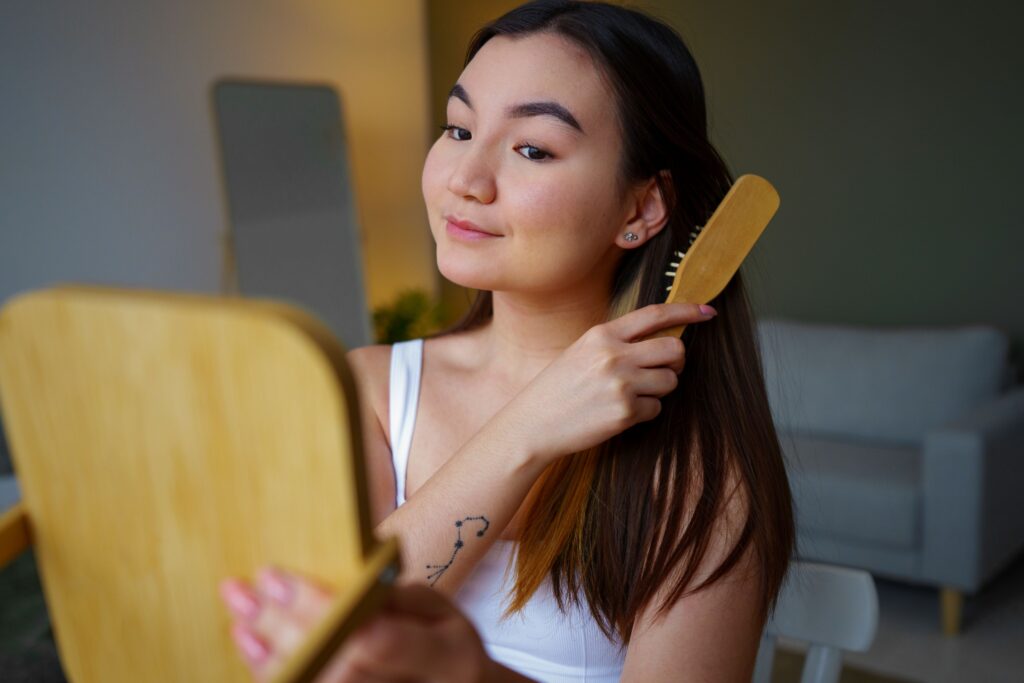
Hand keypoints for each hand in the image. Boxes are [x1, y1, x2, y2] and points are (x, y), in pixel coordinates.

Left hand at [220, 567, 493, 682]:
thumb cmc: (444, 644)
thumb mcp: (439, 609)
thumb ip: (396, 597)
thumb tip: (344, 576)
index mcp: (447, 655)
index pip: (372, 636)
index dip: (319, 610)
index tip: (275, 576)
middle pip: (336, 670)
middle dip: (282, 631)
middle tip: (243, 594)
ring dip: (268, 658)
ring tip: (241, 619)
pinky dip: (275, 677)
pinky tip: (253, 649)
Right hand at [503, 302, 715, 463]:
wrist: (531, 425)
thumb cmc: (555, 390)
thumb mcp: (580, 353)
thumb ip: (615, 343)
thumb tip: (659, 340)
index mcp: (601, 335)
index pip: (654, 314)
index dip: (686, 310)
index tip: (708, 312)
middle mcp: (613, 355)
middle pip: (673, 348)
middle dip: (676, 361)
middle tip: (664, 370)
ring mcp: (621, 383)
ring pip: (670, 380)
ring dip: (659, 389)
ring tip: (632, 396)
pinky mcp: (625, 412)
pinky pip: (656, 408)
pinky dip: (645, 413)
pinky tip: (620, 414)